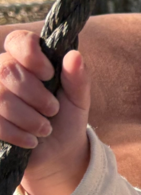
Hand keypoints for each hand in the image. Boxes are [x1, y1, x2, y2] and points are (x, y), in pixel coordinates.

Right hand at [0, 29, 91, 194]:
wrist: (59, 153)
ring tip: (44, 128)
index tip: (49, 74)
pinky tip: (31, 140)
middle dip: (37, 96)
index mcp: (26, 61)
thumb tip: (74, 55)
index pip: (18, 41)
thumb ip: (77, 78)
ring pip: (1, 98)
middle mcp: (3, 73)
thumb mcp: (78, 100)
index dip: (32, 55)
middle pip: (8, 70)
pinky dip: (19, 134)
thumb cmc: (66, 119)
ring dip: (31, 119)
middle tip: (52, 110)